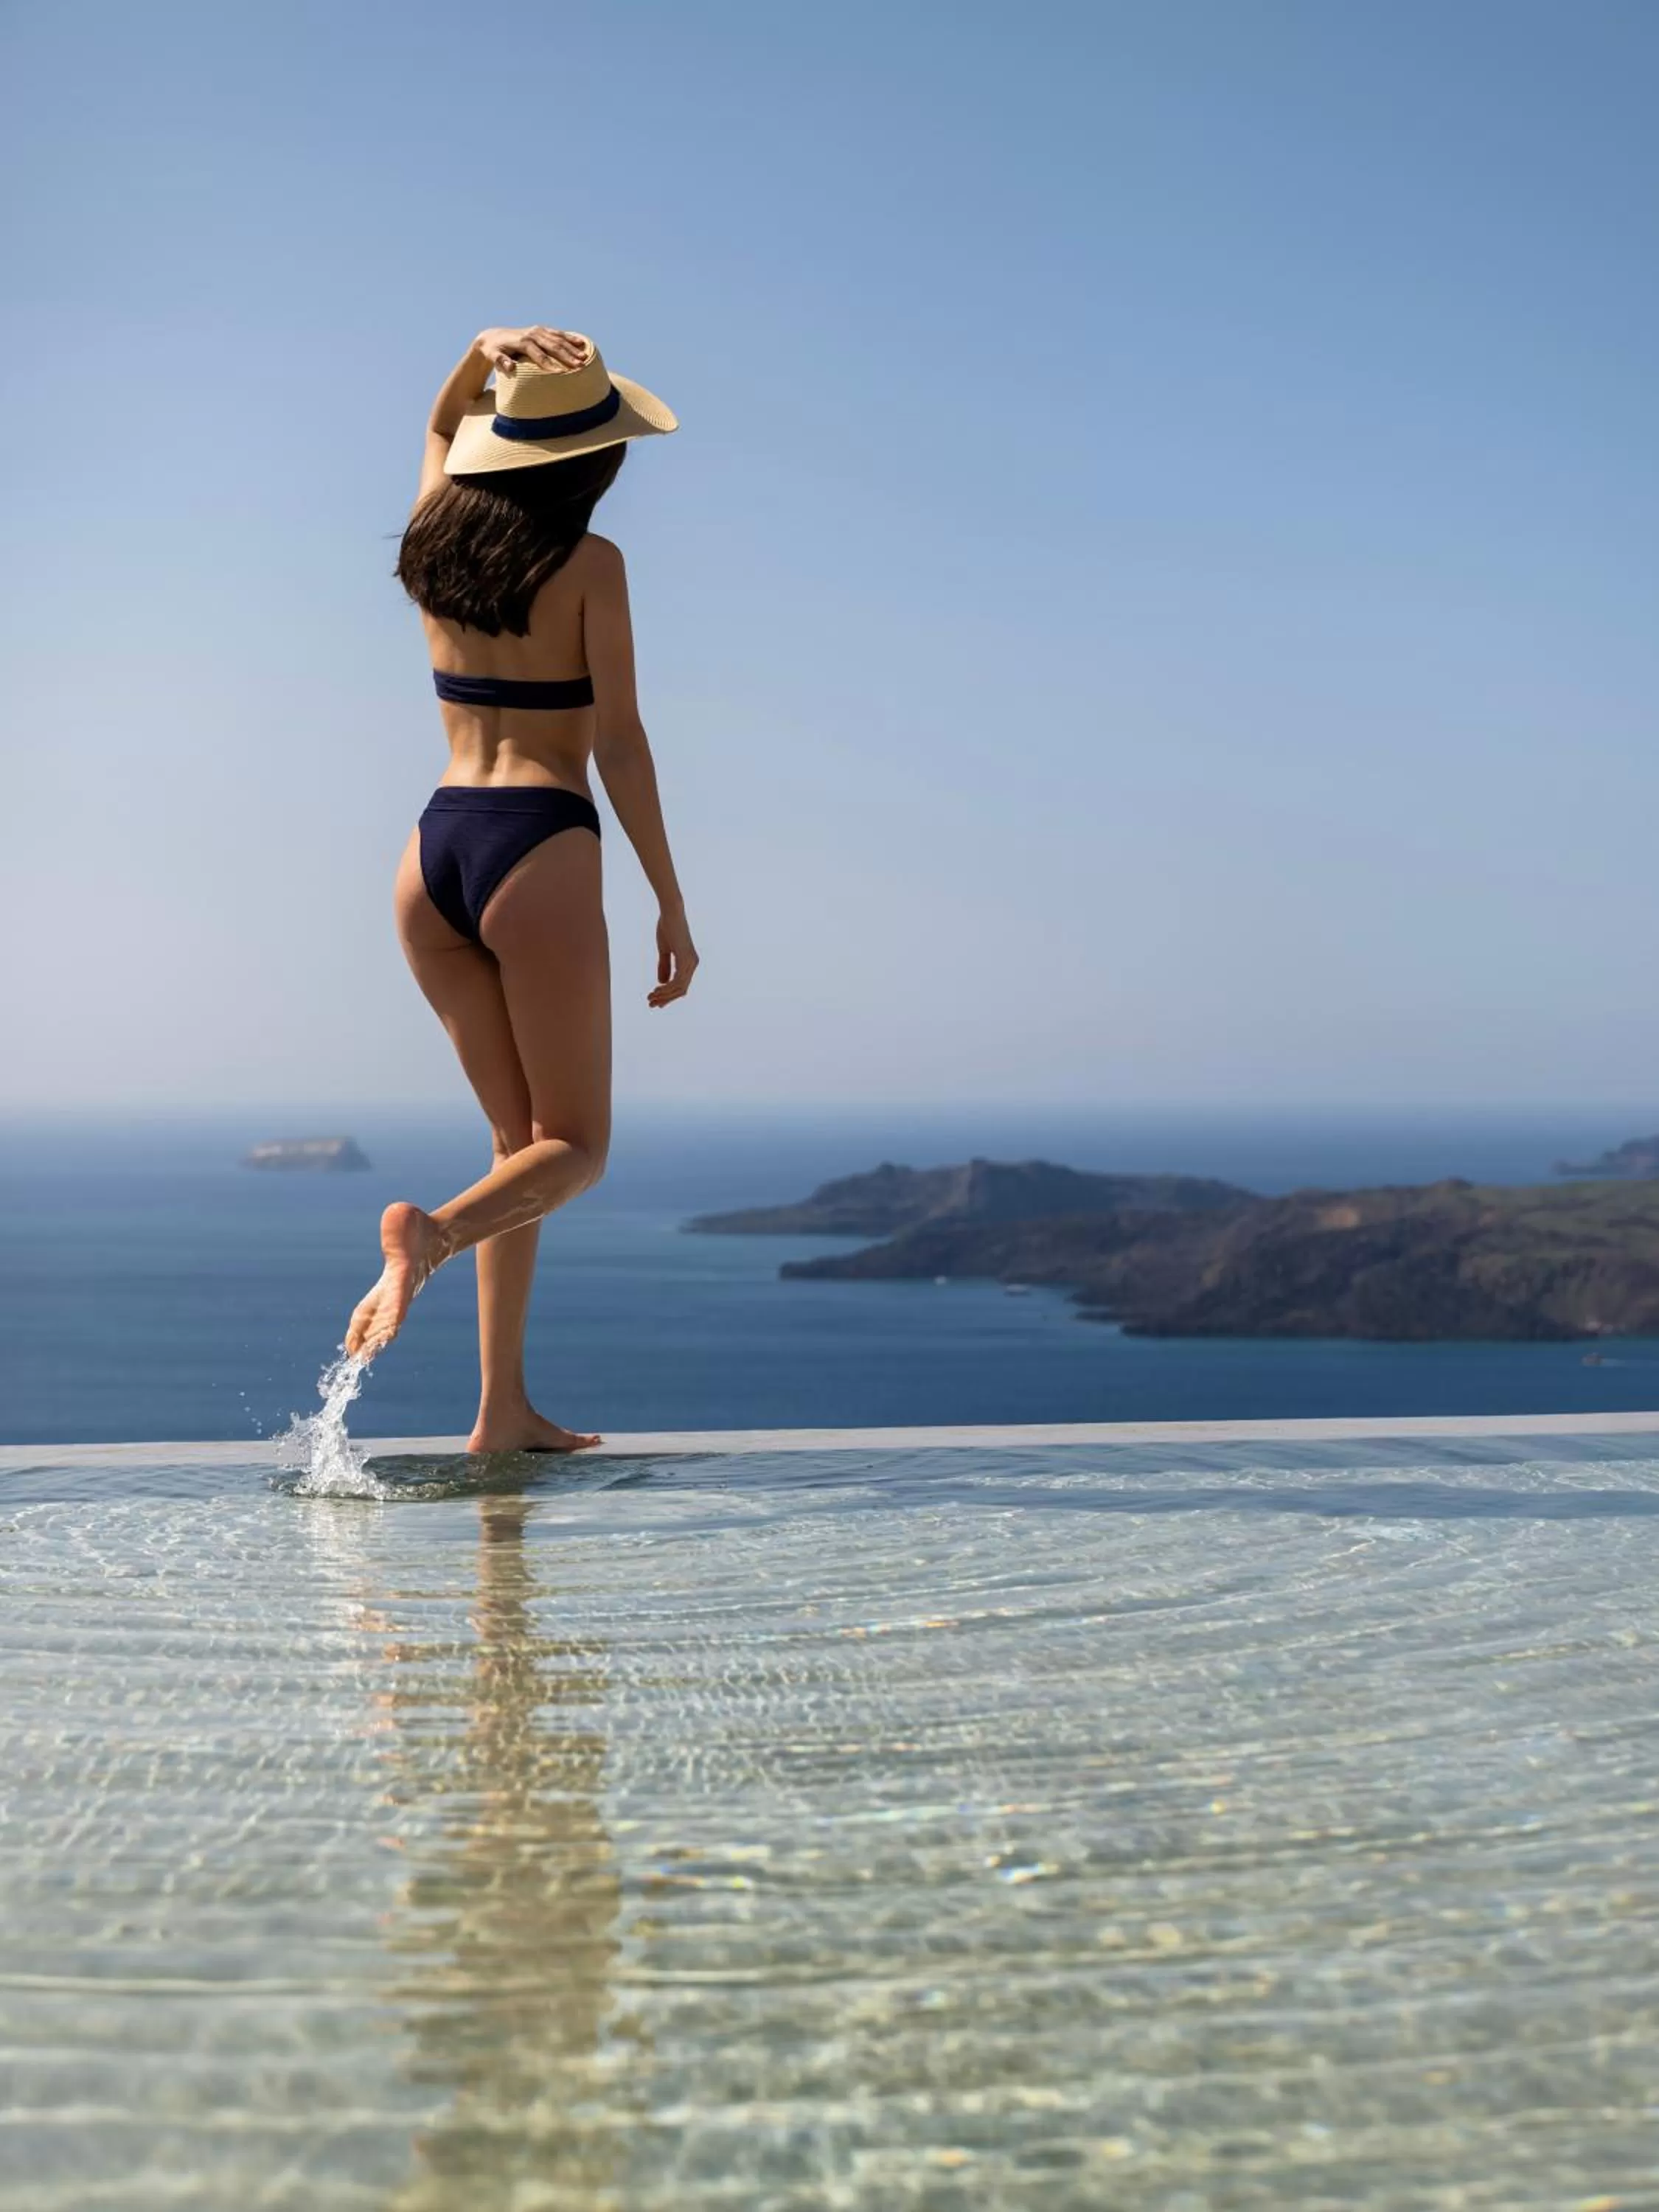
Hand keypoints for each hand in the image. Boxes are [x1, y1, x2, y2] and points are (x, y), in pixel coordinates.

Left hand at [474, 325, 591, 373]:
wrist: (493, 337)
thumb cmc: (493, 350)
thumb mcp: (493, 356)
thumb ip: (501, 361)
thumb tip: (510, 367)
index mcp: (523, 341)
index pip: (539, 355)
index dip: (550, 364)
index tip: (561, 374)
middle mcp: (532, 334)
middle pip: (553, 346)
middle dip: (567, 356)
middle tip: (580, 365)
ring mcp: (538, 330)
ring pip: (558, 339)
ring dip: (572, 348)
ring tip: (584, 357)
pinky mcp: (542, 330)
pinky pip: (558, 334)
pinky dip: (570, 338)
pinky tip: (582, 343)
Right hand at [650, 908, 697, 1007]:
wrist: (670, 913)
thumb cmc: (667, 927)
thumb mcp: (665, 950)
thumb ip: (665, 966)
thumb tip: (662, 982)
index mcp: (689, 962)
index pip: (681, 985)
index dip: (669, 995)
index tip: (656, 1000)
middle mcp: (693, 964)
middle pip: (681, 990)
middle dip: (666, 998)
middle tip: (651, 1003)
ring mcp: (691, 962)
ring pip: (679, 988)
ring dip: (664, 995)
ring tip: (650, 998)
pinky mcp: (686, 959)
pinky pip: (678, 981)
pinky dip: (667, 988)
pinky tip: (656, 989)